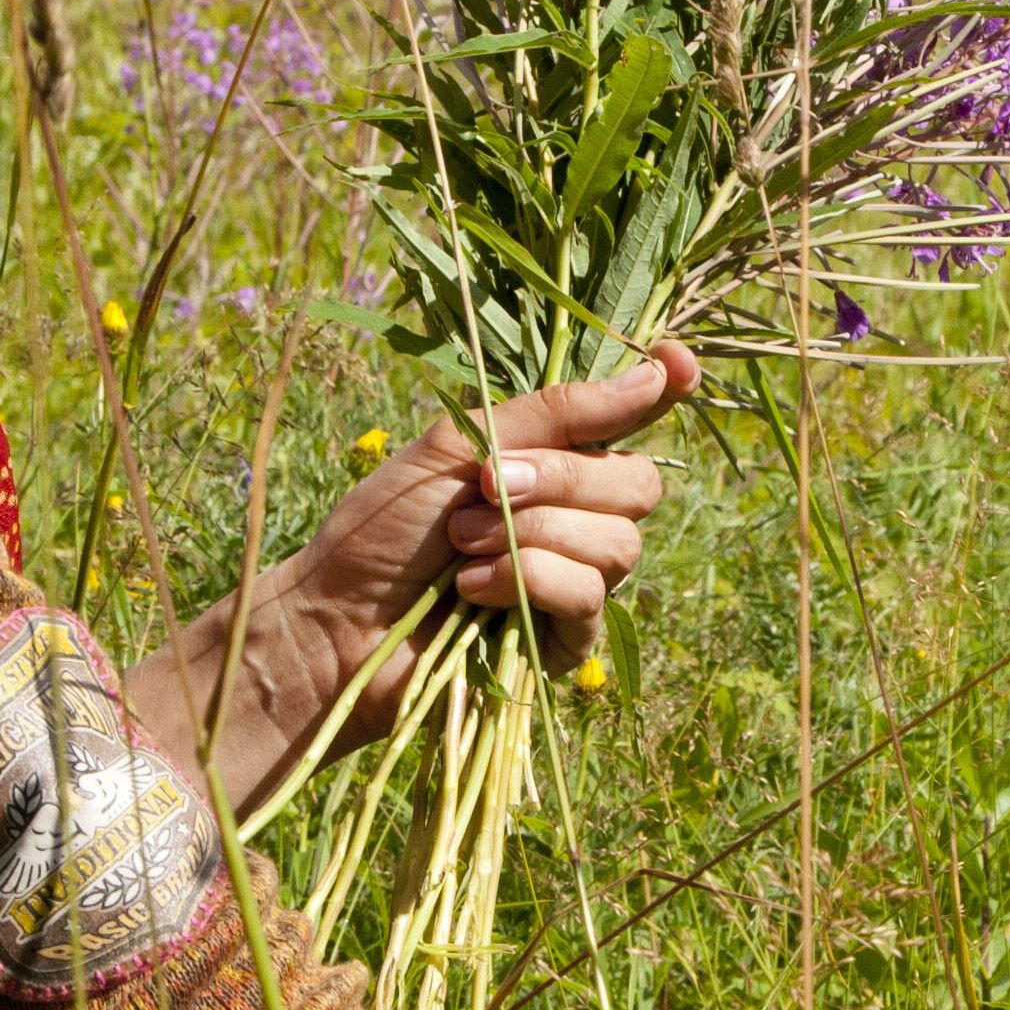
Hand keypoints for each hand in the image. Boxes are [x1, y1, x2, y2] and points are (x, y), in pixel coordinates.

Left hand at [141, 340, 703, 817]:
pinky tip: (472, 591)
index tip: (677, 366)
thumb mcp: (461, 444)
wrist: (331, 617)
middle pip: (639, 486)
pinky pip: (587, 599)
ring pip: (618, 545)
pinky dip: (527, 582)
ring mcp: (573, 582)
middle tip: (483, 486)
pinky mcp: (561, 643)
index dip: (666, 390)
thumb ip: (559, 413)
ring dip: (530, 537)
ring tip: (461, 547)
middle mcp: (575, 518)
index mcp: (551, 459)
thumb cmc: (381, 527)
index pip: (636, 422)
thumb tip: (662, 373)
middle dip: (559, 480)